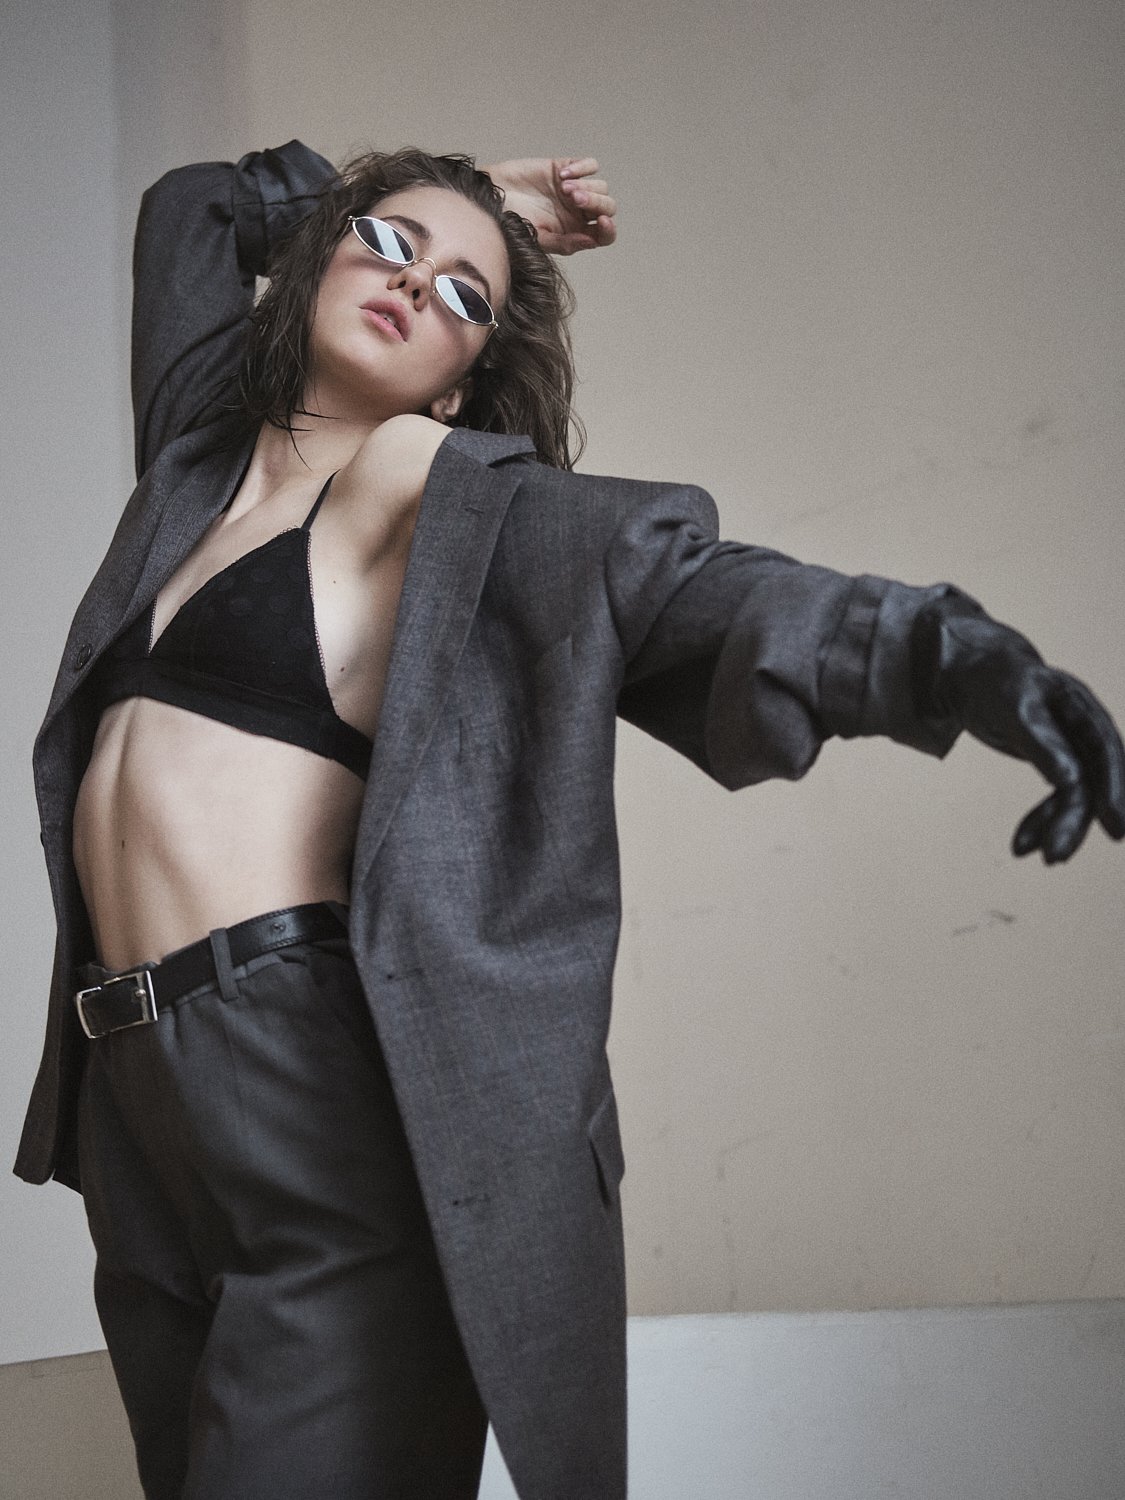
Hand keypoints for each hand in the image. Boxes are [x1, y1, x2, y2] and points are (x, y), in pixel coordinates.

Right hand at [482, 156, 616, 254]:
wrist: (491, 196)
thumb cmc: (510, 221)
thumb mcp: (538, 238)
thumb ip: (565, 243)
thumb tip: (591, 241)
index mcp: (575, 233)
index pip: (604, 235)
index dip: (608, 230)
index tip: (602, 222)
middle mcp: (578, 213)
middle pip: (607, 207)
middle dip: (595, 202)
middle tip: (573, 198)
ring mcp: (574, 190)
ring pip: (601, 186)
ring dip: (586, 186)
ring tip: (563, 188)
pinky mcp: (566, 169)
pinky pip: (590, 165)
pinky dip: (582, 168)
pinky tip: (563, 175)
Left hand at [911, 597, 1124, 862]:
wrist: (970, 674)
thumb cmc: (993, 682)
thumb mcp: (1013, 709)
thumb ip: (1042, 742)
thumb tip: (1072, 781)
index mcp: (1080, 706)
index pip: (1104, 751)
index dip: (1112, 789)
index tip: (1115, 826)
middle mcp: (1083, 727)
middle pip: (1092, 779)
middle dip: (1075, 820)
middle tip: (1056, 857)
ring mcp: (1072, 746)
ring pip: (1075, 795)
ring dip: (1055, 826)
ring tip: (1034, 856)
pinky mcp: (1056, 761)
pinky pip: (1058, 797)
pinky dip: (1041, 821)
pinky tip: (1022, 845)